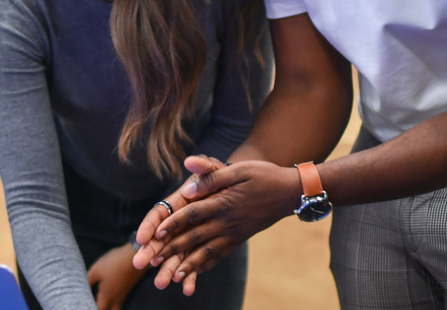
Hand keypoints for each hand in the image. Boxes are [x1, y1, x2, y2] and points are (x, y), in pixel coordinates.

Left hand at [87, 244, 145, 309]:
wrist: (135, 256)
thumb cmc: (114, 263)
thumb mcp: (96, 270)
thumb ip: (88, 282)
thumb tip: (82, 290)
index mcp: (107, 297)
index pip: (98, 309)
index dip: (90, 308)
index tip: (85, 305)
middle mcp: (116, 299)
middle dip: (101, 309)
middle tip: (94, 304)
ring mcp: (124, 295)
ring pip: (116, 308)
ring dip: (109, 308)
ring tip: (101, 303)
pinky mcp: (128, 289)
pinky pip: (120, 302)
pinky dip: (114, 304)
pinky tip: (110, 297)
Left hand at [134, 156, 300, 292]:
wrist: (290, 192)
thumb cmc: (263, 176)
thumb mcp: (239, 170)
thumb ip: (212, 176)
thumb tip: (188, 186)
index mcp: (224, 202)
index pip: (193, 214)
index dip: (174, 223)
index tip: (157, 233)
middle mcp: (227, 221)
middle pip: (195, 237)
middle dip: (173, 249)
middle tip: (155, 260)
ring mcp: (234, 233)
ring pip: (207, 251)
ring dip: (189, 264)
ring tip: (174, 275)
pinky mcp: (239, 238)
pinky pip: (220, 254)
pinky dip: (207, 264)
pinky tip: (196, 272)